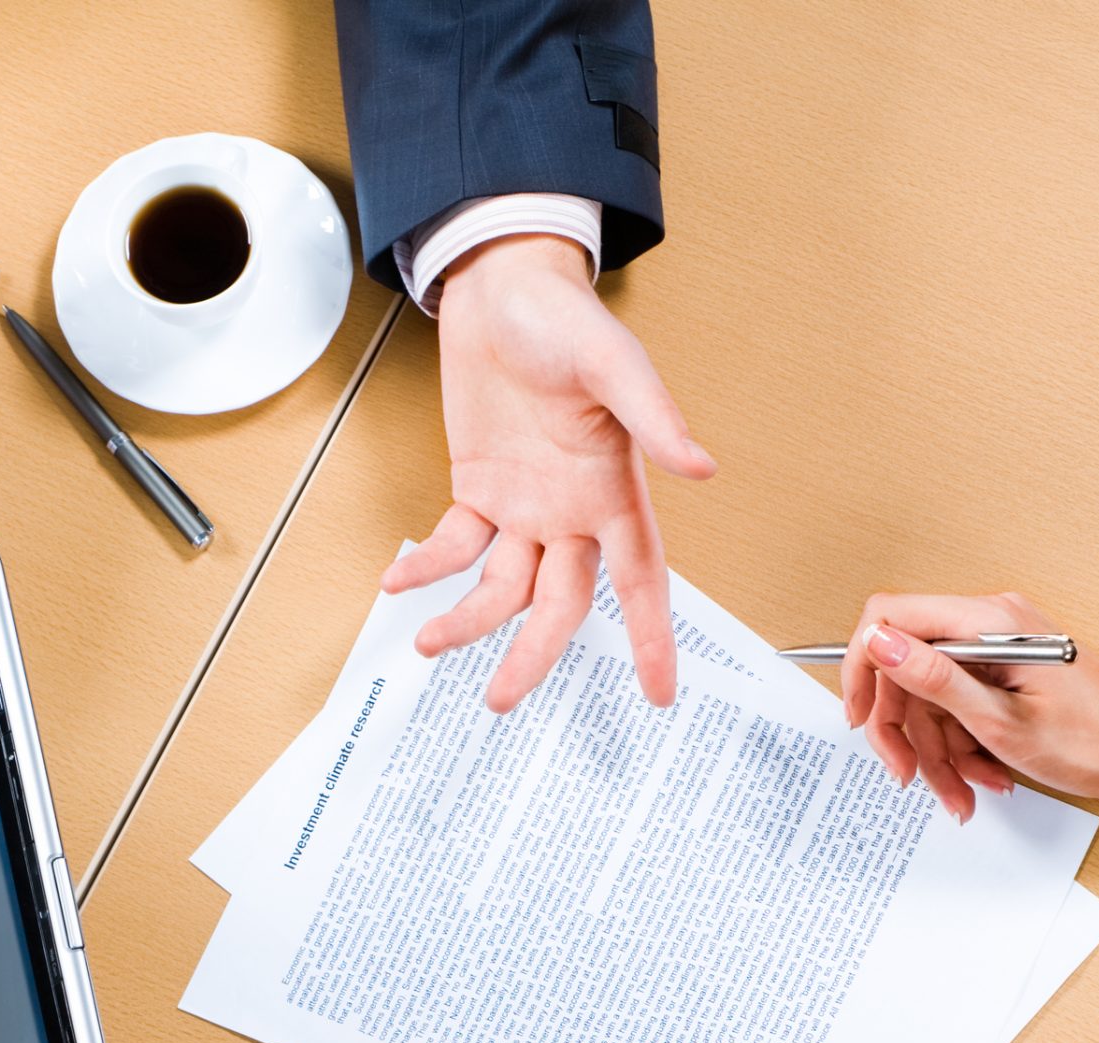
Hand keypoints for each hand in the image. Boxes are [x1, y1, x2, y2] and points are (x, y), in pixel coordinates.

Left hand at [385, 233, 714, 711]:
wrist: (500, 286)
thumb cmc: (564, 317)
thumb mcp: (612, 362)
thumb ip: (654, 415)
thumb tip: (699, 467)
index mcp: (615, 489)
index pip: (643, 579)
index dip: (652, 637)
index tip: (658, 695)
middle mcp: (571, 510)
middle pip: (559, 605)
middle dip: (532, 655)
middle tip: (501, 700)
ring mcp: (524, 506)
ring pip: (501, 589)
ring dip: (466, 620)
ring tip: (429, 642)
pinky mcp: (477, 489)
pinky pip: (454, 546)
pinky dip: (426, 566)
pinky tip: (399, 580)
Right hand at [839, 593, 1098, 818]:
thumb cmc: (1098, 742)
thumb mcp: (1002, 721)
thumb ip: (935, 678)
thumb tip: (879, 642)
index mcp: (987, 622)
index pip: (889, 619)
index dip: (862, 667)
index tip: (859, 715)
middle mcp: (988, 625)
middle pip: (904, 669)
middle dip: (903, 731)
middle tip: (907, 775)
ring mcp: (995, 650)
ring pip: (928, 700)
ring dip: (935, 753)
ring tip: (960, 793)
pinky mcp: (1003, 674)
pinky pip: (956, 710)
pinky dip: (961, 750)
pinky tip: (983, 777)